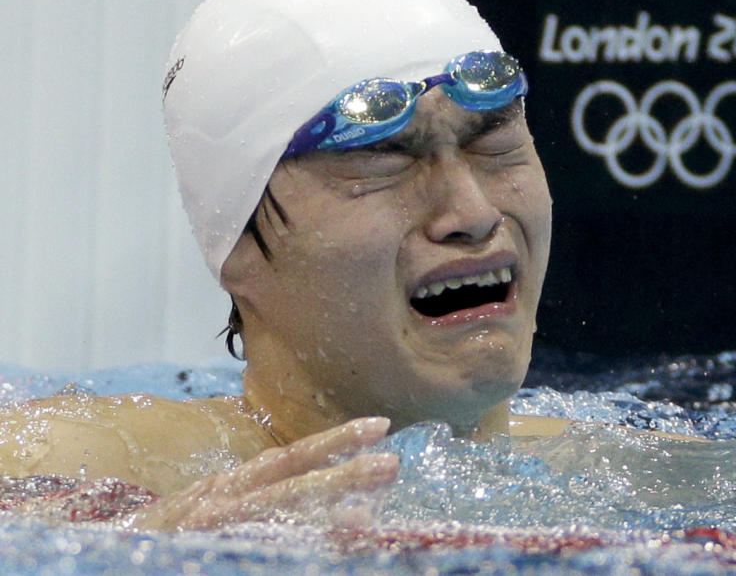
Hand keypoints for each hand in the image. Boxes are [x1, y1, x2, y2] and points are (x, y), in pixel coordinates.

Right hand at [127, 417, 397, 530]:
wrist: (96, 555)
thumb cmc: (164, 537)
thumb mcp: (213, 510)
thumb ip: (259, 499)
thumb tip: (339, 503)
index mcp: (227, 487)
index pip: (288, 458)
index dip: (334, 442)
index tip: (379, 427)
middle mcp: (220, 504)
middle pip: (288, 483)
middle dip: (341, 472)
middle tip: (392, 462)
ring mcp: (211, 530)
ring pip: (273, 518)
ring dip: (321, 513)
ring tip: (369, 513)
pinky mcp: (208, 550)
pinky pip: (257, 548)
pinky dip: (293, 546)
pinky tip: (326, 550)